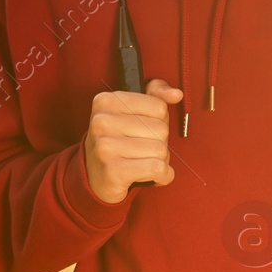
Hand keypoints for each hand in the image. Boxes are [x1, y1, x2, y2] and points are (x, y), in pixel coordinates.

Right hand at [83, 78, 182, 202]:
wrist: (95, 177)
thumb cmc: (119, 140)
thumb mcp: (133, 111)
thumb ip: (156, 95)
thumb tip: (176, 94)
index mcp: (106, 101)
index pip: (159, 108)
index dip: (159, 122)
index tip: (142, 130)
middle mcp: (102, 122)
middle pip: (161, 129)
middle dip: (160, 143)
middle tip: (141, 150)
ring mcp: (105, 147)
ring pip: (161, 150)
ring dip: (160, 161)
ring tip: (142, 162)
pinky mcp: (113, 171)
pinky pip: (157, 168)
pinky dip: (163, 175)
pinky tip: (153, 177)